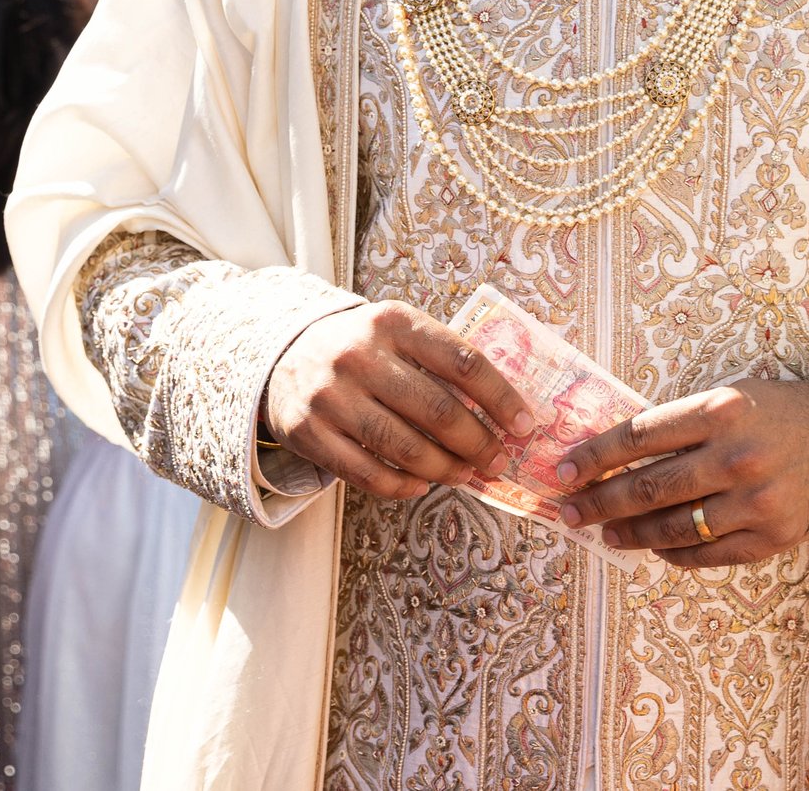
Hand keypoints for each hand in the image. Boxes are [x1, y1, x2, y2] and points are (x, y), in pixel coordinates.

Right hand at [262, 301, 537, 499]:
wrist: (282, 352)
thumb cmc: (362, 346)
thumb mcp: (398, 331)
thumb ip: (442, 358)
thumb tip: (506, 409)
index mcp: (393, 322)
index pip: (462, 361)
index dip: (501, 398)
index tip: (526, 425)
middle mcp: (359, 355)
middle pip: (437, 410)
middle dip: (478, 443)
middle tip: (499, 461)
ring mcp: (330, 396)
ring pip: (404, 447)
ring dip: (445, 469)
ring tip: (466, 475)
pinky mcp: (308, 432)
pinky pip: (366, 473)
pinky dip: (402, 485)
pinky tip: (422, 484)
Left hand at [556, 373, 808, 568]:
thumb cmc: (782, 412)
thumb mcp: (732, 397)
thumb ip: (681, 423)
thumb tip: (615, 455)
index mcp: (721, 410)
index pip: (638, 437)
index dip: (593, 457)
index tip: (561, 471)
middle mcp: (737, 457)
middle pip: (647, 488)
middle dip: (598, 502)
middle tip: (568, 511)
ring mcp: (757, 502)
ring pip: (672, 528)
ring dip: (629, 534)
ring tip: (605, 533)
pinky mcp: (773, 537)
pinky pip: (707, 554)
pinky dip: (674, 553)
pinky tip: (655, 547)